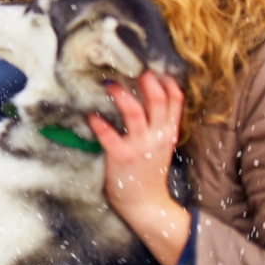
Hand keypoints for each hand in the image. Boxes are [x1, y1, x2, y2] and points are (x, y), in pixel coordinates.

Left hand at [87, 70, 189, 264]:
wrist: (146, 203)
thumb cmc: (148, 167)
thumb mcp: (161, 142)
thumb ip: (159, 119)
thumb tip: (147, 88)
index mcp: (168, 129)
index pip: (175, 97)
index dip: (164, 77)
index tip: (149, 62)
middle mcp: (158, 135)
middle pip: (158, 99)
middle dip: (145, 79)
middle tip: (129, 64)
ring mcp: (140, 146)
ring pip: (135, 112)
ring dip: (121, 95)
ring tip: (108, 83)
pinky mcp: (121, 157)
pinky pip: (109, 136)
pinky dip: (98, 123)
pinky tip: (89, 114)